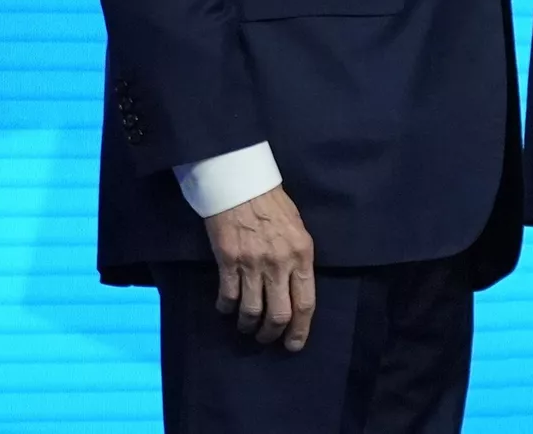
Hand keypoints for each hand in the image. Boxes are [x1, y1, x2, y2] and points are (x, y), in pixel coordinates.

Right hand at [204, 184, 315, 350]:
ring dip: (248, 325)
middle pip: (279, 314)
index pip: (306, 302)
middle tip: (267, 339)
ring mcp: (253, 264)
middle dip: (272, 334)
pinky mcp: (228, 262)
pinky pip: (227, 297)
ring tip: (246, 327)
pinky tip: (226, 309)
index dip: (300, 329)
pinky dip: (226, 309)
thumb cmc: (274, 206)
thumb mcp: (298, 230)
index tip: (294, 345)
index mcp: (302, 255)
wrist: (243, 186)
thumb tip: (295, 289)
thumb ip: (298, 259)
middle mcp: (280, 263)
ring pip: (251, 311)